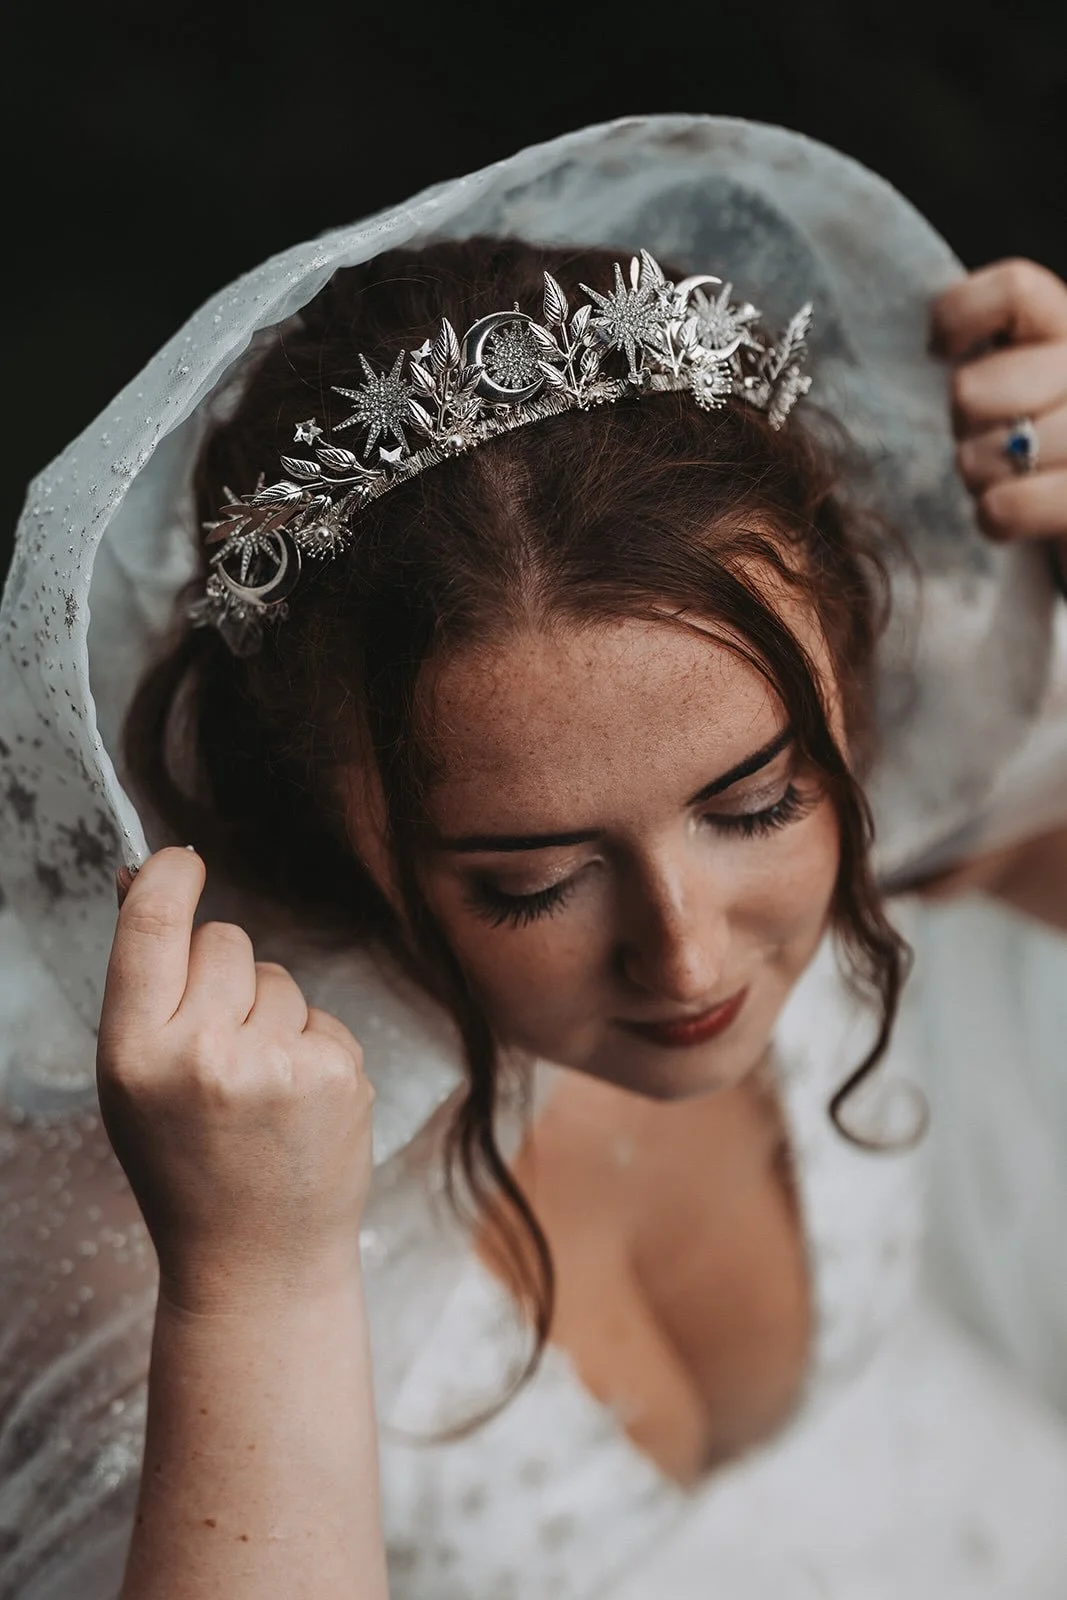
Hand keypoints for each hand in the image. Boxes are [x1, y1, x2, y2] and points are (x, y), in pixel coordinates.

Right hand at [98, 847, 373, 1314]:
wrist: (256, 1261)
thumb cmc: (185, 1167)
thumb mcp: (133, 1082)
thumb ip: (142, 986)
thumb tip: (143, 878)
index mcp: (136, 1054)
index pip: (151, 925)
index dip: (167, 877)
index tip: (181, 861)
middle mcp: (204, 1053)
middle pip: (225, 939)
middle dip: (224, 973)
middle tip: (219, 1045)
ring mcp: (277, 1064)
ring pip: (278, 977)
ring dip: (270, 1015)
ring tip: (258, 1090)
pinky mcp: (337, 1073)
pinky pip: (321, 1015)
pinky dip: (310, 1048)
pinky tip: (296, 1104)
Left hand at [931, 259, 1066, 563]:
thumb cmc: (1033, 443)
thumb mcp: (1013, 380)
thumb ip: (986, 352)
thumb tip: (933, 349)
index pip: (1013, 290)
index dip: (957, 318)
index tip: (939, 352)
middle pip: (972, 390)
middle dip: (963, 424)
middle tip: (984, 435)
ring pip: (988, 453)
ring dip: (979, 475)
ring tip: (1003, 476)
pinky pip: (1007, 507)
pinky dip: (995, 516)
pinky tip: (1008, 510)